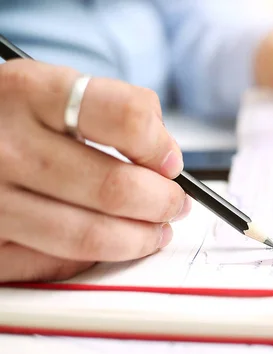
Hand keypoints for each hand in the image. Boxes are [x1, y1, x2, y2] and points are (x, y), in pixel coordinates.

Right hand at [0, 60, 189, 282]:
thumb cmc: (10, 118)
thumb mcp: (49, 90)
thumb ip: (112, 111)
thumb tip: (166, 158)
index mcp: (28, 93)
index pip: (125, 118)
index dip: (160, 146)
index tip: (171, 163)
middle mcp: (5, 146)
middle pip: (115, 188)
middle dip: (163, 202)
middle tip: (174, 204)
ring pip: (90, 237)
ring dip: (139, 239)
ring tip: (155, 231)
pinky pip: (55, 264)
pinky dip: (92, 257)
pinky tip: (102, 241)